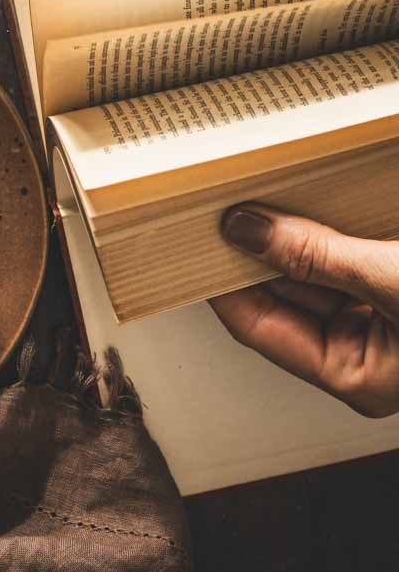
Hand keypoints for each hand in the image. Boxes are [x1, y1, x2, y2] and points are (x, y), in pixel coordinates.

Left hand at [212, 204, 398, 415]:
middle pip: (281, 295)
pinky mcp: (388, 278)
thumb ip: (318, 257)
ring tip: (251, 196)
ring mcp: (376, 312)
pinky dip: (318, 227)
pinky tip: (297, 197)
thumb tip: (247, 233)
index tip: (193, 243)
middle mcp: (363, 348)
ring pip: (309, 269)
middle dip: (249, 251)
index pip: (259, 327)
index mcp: (356, 376)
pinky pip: (339, 253)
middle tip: (215, 207)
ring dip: (284, 234)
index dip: (222, 283)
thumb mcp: (391, 282)